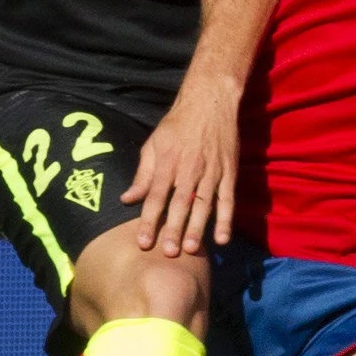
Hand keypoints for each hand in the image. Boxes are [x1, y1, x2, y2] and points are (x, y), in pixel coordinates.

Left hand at [122, 84, 239, 256]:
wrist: (209, 102)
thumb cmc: (177, 124)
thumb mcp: (154, 144)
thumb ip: (142, 174)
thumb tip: (126, 199)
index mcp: (168, 163)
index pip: (156, 196)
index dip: (149, 220)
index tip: (143, 242)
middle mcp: (189, 169)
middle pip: (180, 204)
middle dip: (174, 229)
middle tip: (169, 253)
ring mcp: (211, 172)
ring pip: (204, 205)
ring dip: (198, 228)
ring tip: (192, 249)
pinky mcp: (229, 172)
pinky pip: (228, 200)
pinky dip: (226, 219)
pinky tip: (222, 239)